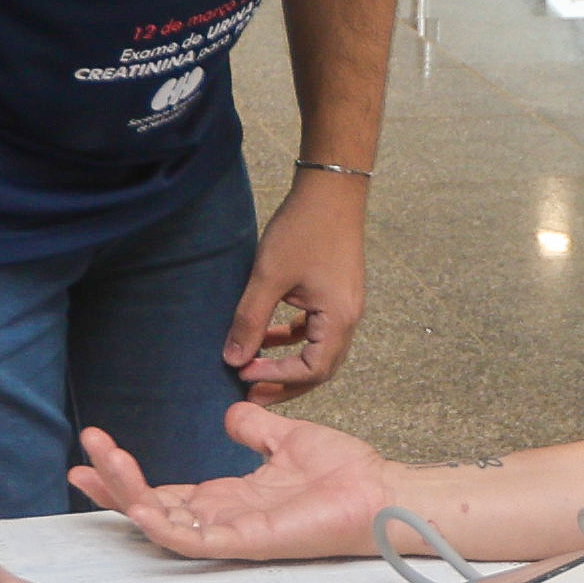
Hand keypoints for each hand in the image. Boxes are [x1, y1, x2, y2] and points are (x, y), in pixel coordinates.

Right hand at [70, 401, 399, 558]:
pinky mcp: (248, 542)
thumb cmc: (345, 474)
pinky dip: (162, 526)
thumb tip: (231, 412)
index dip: (127, 475)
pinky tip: (137, 505)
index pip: (164, 491)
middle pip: (153, 506)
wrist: (381, 491)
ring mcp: (232, 532)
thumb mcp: (287, 439)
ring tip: (100, 464)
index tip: (96, 451)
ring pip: (163, 523)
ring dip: (127, 496)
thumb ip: (255, 428)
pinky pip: (194, 541)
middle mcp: (223, 518)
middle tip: (83, 456)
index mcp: (228, 496)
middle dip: (114, 484)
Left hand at [226, 165, 368, 398]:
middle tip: (250, 393)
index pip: (312, 370)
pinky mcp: (337, 294)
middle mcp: (349, 318)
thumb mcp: (269, 277)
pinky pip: (317, 330)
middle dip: (284, 383)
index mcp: (339, 318)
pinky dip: (294, 339)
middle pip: (320, 369)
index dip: (277, 377)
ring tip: (255, 367)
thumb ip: (251, 320)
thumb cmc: (303, 228)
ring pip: (319, 351)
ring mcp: (346, 306)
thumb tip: (234, 360)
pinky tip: (270, 335)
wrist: (331, 189)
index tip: (244, 374)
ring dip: (288, 362)